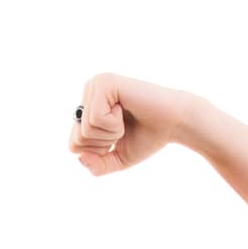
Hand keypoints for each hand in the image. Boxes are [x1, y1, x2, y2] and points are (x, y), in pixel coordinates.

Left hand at [69, 73, 198, 175]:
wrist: (173, 123)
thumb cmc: (146, 138)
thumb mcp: (116, 159)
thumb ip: (96, 166)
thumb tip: (79, 156)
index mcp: (87, 107)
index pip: (74, 145)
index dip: (98, 152)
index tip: (118, 138)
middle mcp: (89, 92)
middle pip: (77, 139)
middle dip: (104, 143)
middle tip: (123, 128)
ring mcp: (96, 85)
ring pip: (85, 130)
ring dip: (111, 134)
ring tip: (125, 119)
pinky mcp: (105, 83)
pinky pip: (95, 119)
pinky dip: (114, 124)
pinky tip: (126, 109)